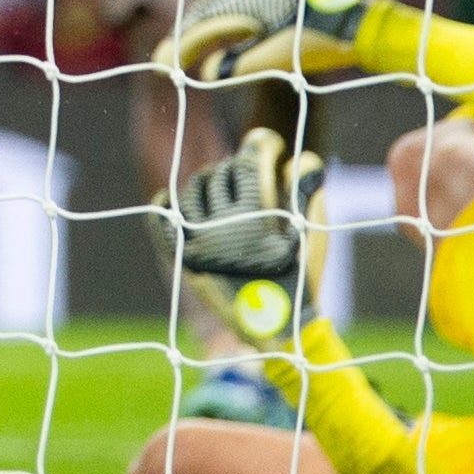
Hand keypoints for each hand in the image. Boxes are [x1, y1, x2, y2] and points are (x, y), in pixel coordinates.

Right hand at [157, 0, 377, 86]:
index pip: (204, 22)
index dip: (181, 45)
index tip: (164, 67)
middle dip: (186, 38)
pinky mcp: (276, 0)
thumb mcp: (282, 57)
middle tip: (167, 63)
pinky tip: (223, 46)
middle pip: (206, 12)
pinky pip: (237, 12)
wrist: (362, 25)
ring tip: (186, 55)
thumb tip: (210, 73)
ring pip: (221, 11)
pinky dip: (222, 30)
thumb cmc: (324, 40)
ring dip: (203, 33)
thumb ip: (244, 65)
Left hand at [170, 126, 328, 349]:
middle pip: (225, 172)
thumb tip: (300, 157)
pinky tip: (181, 199)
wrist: (277, 331)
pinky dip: (168, 202)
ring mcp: (199, 241)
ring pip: (195, 189)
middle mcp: (223, 226)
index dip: (263, 144)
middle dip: (242, 165)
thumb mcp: (312, 234)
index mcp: (257, 218)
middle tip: (254, 170)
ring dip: (212, 180)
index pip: (252, 160)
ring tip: (227, 185)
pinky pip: (162, 218)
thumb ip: (307, 189)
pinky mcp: (183, 258)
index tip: (270, 142)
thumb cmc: (301, 279)